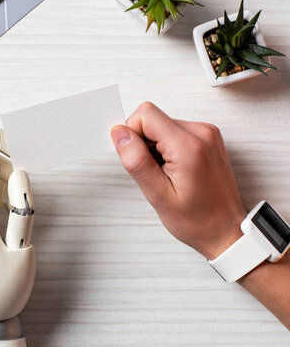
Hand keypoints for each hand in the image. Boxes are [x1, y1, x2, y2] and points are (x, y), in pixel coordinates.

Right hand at [110, 102, 245, 259]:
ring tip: (166, 174)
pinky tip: (173, 170)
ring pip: (161, 124)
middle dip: (143, 142)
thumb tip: (119, 133)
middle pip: (153, 118)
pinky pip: (173, 131)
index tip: (139, 161)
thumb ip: (136, 160)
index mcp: (189, 146)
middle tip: (153, 171)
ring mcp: (207, 133)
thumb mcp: (158, 195)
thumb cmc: (198, 220)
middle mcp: (202, 133)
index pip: (145, 115)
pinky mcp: (207, 137)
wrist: (227, 231)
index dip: (132, 136)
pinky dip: (166, 148)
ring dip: (155, 147)